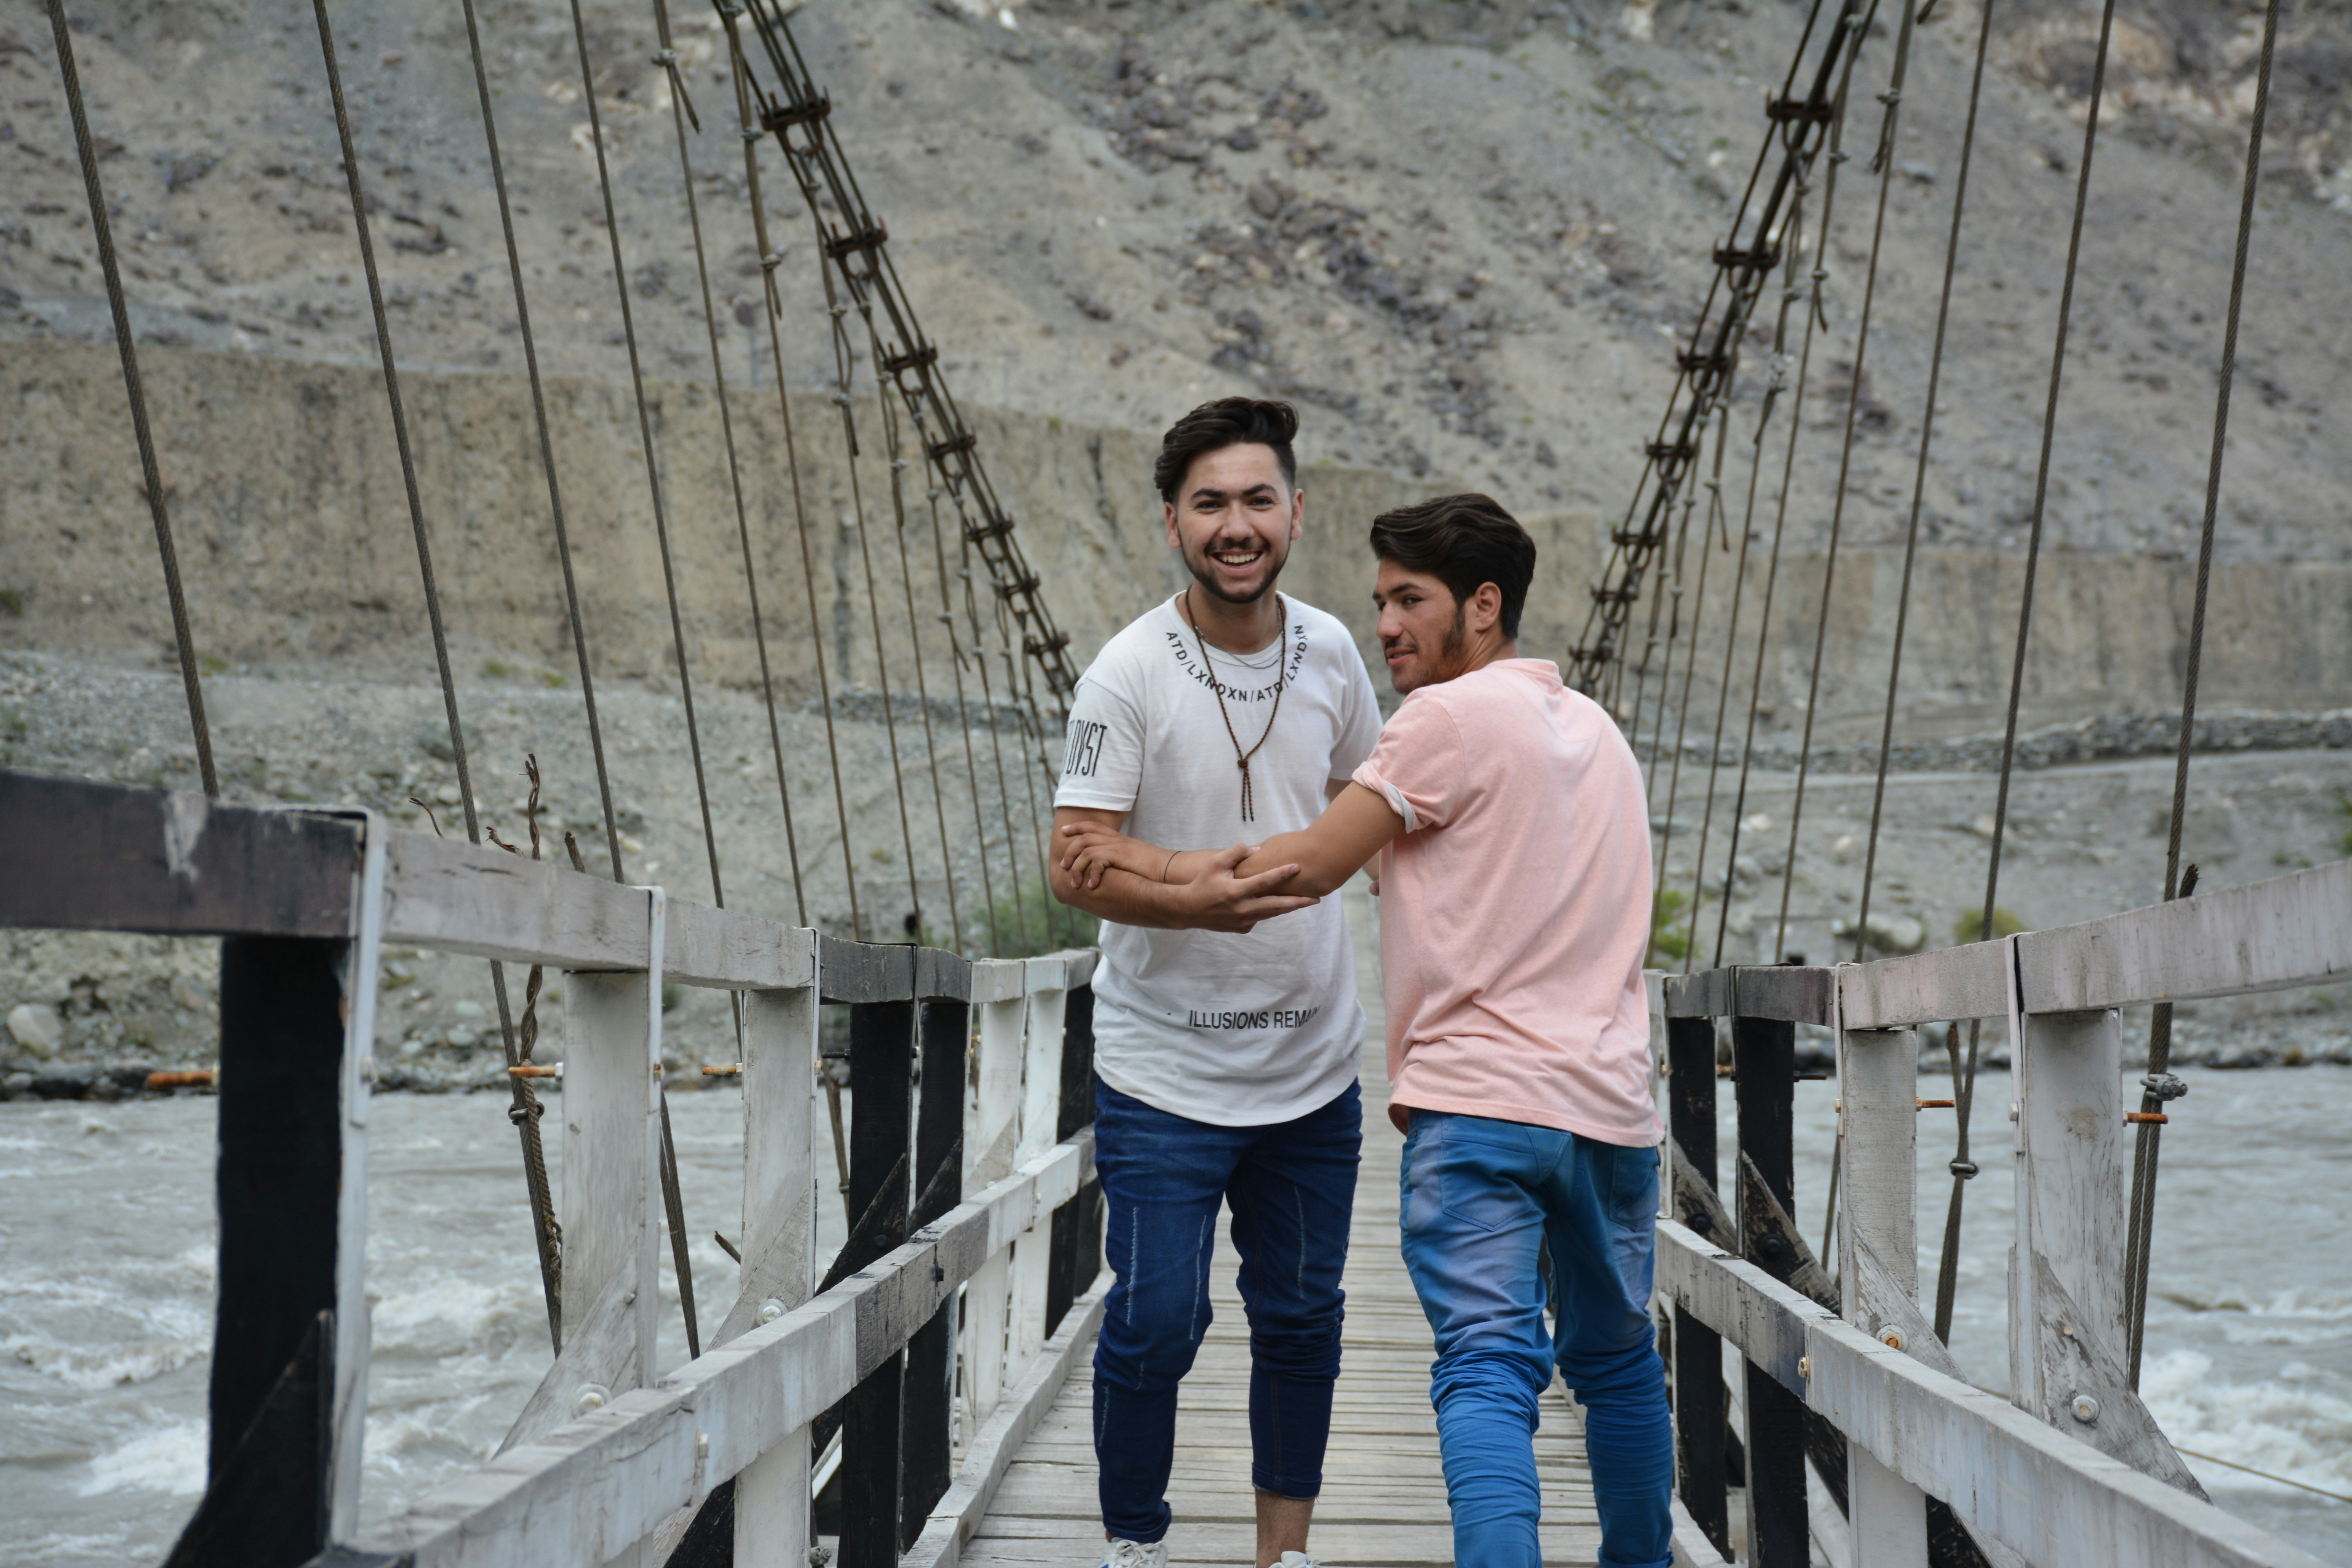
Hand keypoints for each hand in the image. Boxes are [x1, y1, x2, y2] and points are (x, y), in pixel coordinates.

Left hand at [1056, 821, 1165, 889]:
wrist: (1173, 871)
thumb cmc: (1158, 872)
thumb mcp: (1137, 864)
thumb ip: (1123, 865)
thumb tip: (1114, 875)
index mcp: (1121, 840)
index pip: (1094, 827)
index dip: (1077, 826)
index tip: (1063, 831)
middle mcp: (1118, 840)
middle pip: (1085, 835)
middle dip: (1069, 849)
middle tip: (1063, 865)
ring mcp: (1119, 846)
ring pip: (1086, 848)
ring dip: (1076, 865)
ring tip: (1074, 882)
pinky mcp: (1121, 855)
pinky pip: (1096, 859)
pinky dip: (1090, 873)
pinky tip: (1091, 886)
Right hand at [1170, 843, 1317, 932]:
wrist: (1188, 910)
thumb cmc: (1202, 883)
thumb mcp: (1215, 863)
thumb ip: (1236, 852)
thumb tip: (1258, 849)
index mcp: (1235, 892)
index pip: (1264, 881)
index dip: (1281, 873)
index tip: (1297, 866)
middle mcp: (1241, 909)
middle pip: (1276, 906)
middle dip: (1298, 902)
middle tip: (1316, 899)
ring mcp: (1243, 922)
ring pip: (1271, 913)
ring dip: (1289, 907)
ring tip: (1307, 901)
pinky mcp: (1243, 929)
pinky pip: (1260, 917)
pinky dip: (1269, 910)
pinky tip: (1276, 904)